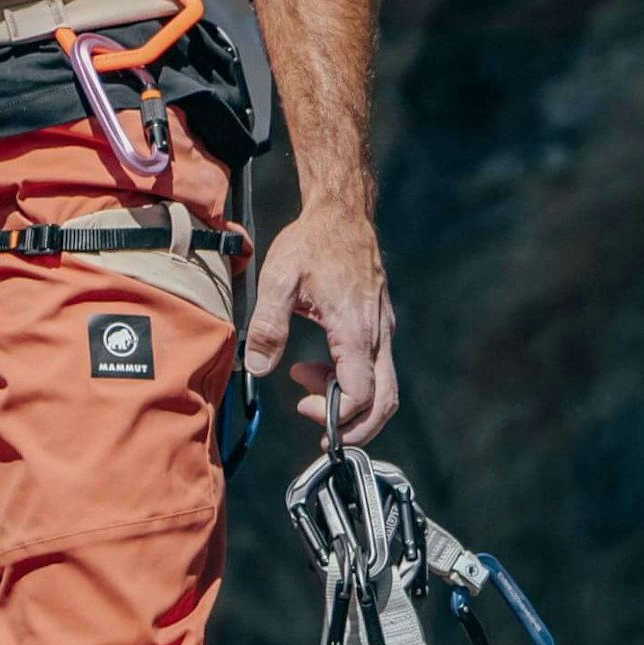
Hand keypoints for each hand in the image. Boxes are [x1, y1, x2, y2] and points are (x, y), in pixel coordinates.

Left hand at [245, 206, 397, 444]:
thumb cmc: (312, 243)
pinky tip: (319, 364)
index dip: (335, 414)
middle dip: (356, 426)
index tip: (303, 408)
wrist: (341, 214)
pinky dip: (352, 380)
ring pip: (384, 387)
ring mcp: (383, 330)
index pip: (360, 393)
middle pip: (385, 401)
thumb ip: (270, 325)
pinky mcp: (380, 325)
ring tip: (305, 379)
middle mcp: (377, 334)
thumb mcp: (279, 279)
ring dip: (351, 401)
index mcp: (355, 329)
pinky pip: (376, 367)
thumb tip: (258, 368)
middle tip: (320, 430)